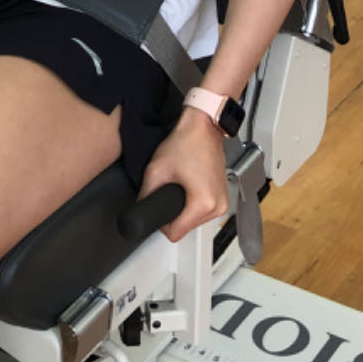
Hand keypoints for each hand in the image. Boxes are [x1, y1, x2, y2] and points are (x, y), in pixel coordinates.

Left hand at [138, 108, 230, 243]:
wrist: (203, 128)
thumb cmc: (187, 143)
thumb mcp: (156, 170)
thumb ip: (145, 195)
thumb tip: (139, 209)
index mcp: (203, 203)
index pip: (176, 233)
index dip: (162, 224)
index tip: (158, 208)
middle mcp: (217, 206)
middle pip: (185, 228)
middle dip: (173, 214)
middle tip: (169, 191)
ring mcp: (223, 202)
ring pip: (195, 222)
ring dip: (184, 210)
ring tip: (181, 186)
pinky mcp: (224, 198)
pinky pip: (204, 212)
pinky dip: (194, 204)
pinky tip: (189, 188)